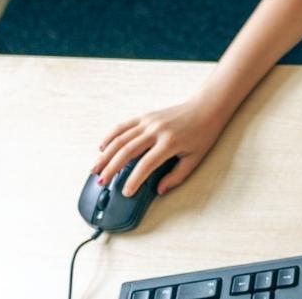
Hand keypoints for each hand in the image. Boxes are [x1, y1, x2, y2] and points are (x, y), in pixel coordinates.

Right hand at [92, 99, 229, 196]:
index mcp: (170, 143)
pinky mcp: (145, 116)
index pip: (146, 165)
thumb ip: (177, 176)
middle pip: (127, 151)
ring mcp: (149, 122)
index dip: (134, 180)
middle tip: (102, 182)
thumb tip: (159, 190)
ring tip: (95, 169)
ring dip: (105, 154)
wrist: (206, 108)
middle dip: (111, 168)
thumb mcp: (195, 158)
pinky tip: (102, 148)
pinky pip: (123, 126)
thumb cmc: (203, 135)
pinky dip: (110, 136)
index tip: (126, 192)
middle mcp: (156, 131)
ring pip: (120, 138)